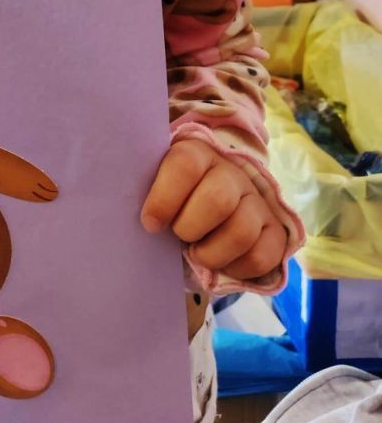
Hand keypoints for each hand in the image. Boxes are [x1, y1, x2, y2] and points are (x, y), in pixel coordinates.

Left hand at [140, 139, 286, 280]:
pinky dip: (235, 269)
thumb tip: (146, 220)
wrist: (208, 207)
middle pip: (217, 200)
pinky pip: (261, 257)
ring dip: (211, 253)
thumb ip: (149, 193)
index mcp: (198, 153)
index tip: (150, 223)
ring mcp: (258, 201)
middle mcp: (233, 172)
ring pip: (241, 232)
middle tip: (178, 235)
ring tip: (197, 252)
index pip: (185, 165)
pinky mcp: (275, 231)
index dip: (165, 198)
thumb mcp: (157, 186)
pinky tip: (221, 262)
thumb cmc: (174, 199)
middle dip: (189, 227)